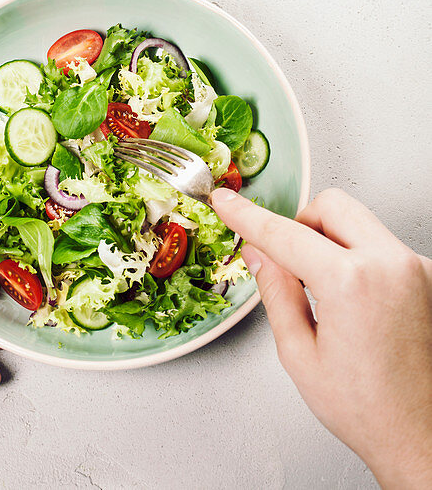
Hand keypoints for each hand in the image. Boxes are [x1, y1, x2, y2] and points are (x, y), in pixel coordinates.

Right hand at [211, 187, 431, 489]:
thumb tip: (259, 254)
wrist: (422, 436)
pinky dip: (358, 257)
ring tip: (325, 291)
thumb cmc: (369, 410)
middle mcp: (390, 264)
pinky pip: (380, 244)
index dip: (248, 216)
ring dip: (332, 240)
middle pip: (331, 206)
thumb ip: (276, 293)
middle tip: (289, 260)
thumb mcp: (300, 355)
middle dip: (302, 224)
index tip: (227, 203)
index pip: (285, 233)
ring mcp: (414, 267)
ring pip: (358, 221)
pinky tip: (354, 301)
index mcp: (351, 282)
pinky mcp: (426, 275)